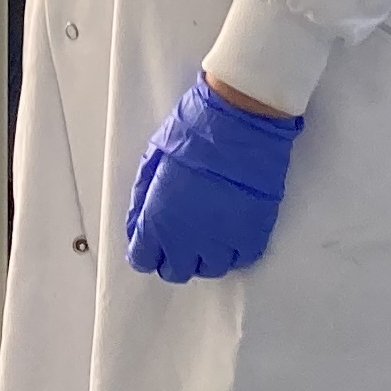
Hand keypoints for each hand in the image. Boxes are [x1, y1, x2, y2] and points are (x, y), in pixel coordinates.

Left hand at [124, 74, 304, 281]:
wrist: (240, 119)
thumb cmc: (194, 129)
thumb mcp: (153, 158)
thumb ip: (142, 197)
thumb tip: (137, 223)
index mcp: (157, 220)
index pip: (143, 259)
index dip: (147, 250)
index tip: (153, 239)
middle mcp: (188, 239)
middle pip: (176, 271)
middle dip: (174, 256)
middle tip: (180, 234)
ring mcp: (223, 241)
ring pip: (209, 269)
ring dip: (205, 255)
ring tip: (208, 231)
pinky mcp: (253, 235)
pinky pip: (240, 259)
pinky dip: (234, 249)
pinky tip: (231, 228)